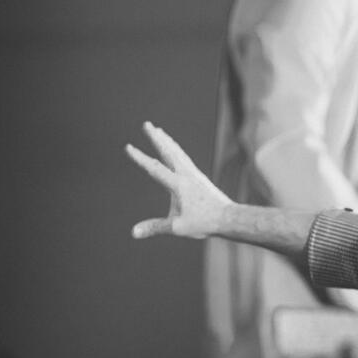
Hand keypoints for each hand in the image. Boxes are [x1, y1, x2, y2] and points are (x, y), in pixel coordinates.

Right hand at [125, 122, 229, 238]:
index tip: (128, 147)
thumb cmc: (205, 222)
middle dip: (156, 138)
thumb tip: (134, 232)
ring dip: (166, 141)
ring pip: (177, 152)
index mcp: (179, 185)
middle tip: (147, 124)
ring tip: (159, 131)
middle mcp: (186, 175)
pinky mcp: (199, 177)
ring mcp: (194, 174)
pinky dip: (176, 150)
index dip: (140, 158)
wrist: (229, 218)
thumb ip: (155, 227)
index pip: (155, 169)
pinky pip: (184, 158)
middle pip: (168, 151)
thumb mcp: (177, 227)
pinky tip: (175, 150)